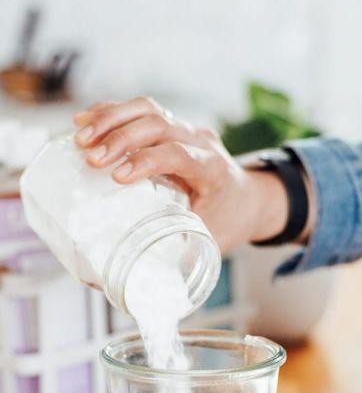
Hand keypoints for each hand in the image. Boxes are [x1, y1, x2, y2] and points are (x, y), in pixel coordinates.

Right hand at [73, 97, 287, 252]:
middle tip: (91, 159)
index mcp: (213, 169)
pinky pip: (141, 112)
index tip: (117, 177)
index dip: (147, 161)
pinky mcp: (172, 126)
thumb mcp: (209, 241)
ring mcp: (186, 130)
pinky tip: (85, 121)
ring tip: (80, 137)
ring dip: (111, 119)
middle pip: (160, 125)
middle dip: (122, 138)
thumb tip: (124, 282)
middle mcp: (200, 143)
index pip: (179, 154)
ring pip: (148, 110)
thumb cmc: (229, 223)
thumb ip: (172, 254)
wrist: (250, 198)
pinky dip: (112, 114)